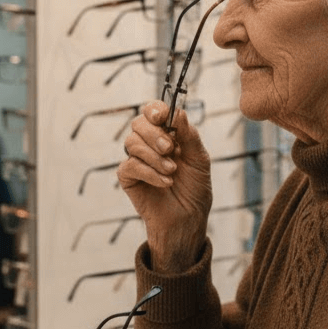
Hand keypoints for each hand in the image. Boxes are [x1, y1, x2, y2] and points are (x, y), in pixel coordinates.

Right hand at [117, 101, 211, 271]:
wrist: (188, 218)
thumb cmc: (194, 188)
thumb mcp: (199, 159)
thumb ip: (189, 135)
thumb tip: (179, 113)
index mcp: (167, 134)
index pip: (153, 112)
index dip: (155, 110)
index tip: (163, 118)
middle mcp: (149, 143)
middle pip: (139, 123)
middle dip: (155, 134)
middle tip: (171, 149)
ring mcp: (137, 159)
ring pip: (132, 142)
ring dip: (154, 156)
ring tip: (172, 171)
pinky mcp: (128, 177)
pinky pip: (130, 165)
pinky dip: (149, 172)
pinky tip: (165, 182)